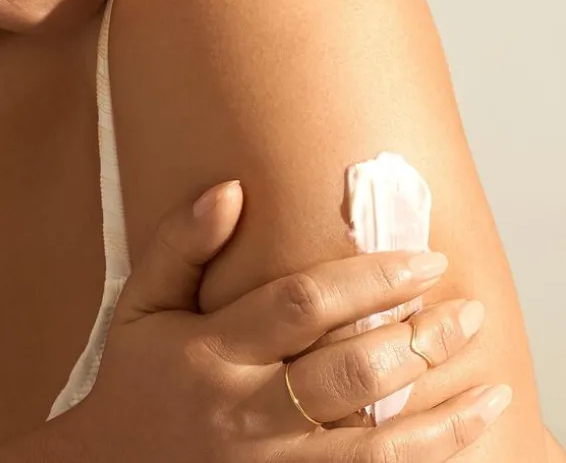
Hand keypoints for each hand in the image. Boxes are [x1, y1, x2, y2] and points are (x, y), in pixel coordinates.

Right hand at [67, 180, 511, 461]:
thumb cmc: (135, 379)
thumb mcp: (142, 303)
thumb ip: (181, 243)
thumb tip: (230, 189)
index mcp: (211, 352)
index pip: (301, 306)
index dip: (369, 279)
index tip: (422, 259)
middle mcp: (246, 412)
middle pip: (347, 374)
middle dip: (417, 339)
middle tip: (465, 310)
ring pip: (372, 445)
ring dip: (438, 411)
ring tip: (488, 378)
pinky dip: (421, 459)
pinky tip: (456, 435)